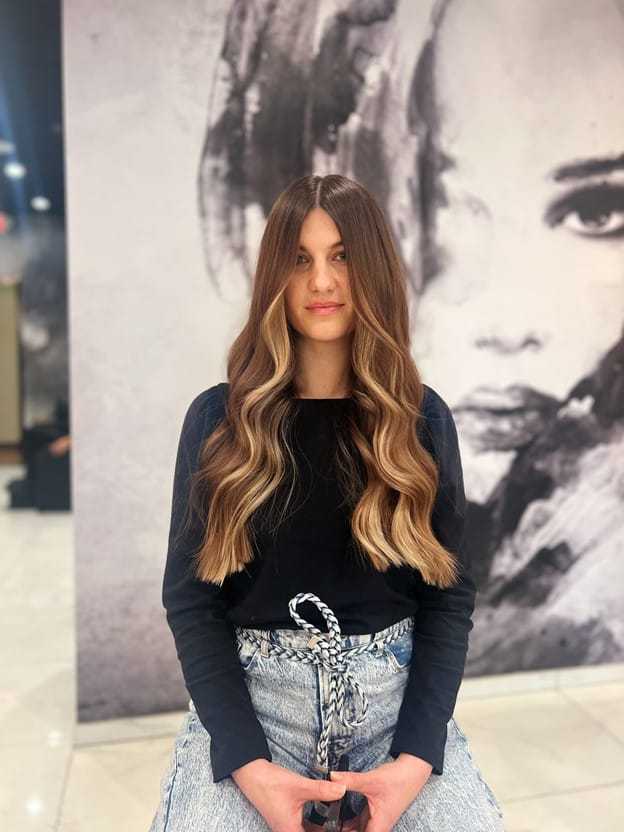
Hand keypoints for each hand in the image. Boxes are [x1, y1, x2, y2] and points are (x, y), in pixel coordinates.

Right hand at [231, 758, 346, 831]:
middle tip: (341, 826)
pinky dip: (314, 824)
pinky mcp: (285, 820)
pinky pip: (303, 827)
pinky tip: (323, 815)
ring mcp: (285, 827)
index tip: (341, 829)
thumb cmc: (270, 782)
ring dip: (320, 828)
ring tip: (335, 822)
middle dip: (325, 829)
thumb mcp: (300, 786)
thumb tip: (342, 790)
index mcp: (290, 831)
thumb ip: (322, 790)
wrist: (251, 773)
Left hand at [328, 754, 431, 830]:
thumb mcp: (372, 780)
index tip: (329, 831)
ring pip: (356, 830)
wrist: (412, 771)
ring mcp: (375, 819)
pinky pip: (358, 822)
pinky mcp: (373, 812)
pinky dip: (347, 821)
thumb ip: (350, 780)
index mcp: (378, 826)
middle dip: (342, 831)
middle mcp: (377, 826)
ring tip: (327, 824)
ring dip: (344, 828)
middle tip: (324, 828)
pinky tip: (336, 816)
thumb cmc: (398, 780)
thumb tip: (332, 778)